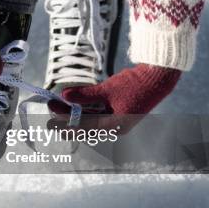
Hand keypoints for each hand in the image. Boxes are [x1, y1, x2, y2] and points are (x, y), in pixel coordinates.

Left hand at [49, 64, 180, 131]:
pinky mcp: (116, 110)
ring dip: (73, 111)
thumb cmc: (135, 85)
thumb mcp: (106, 90)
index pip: (84, 130)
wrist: (157, 77)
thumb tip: (64, 95)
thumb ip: (85, 94)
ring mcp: (116, 119)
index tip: (51, 121)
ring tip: (57, 104)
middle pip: (84, 125)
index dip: (65, 125)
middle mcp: (114, 126)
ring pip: (89, 118)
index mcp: (114, 127)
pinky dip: (84, 107)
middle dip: (66, 117)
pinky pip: (96, 112)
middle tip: (50, 108)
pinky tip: (72, 101)